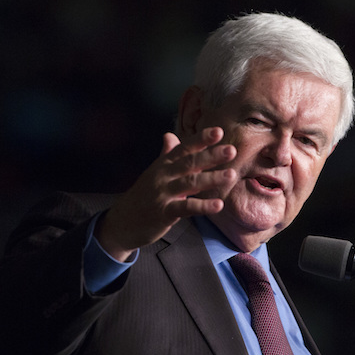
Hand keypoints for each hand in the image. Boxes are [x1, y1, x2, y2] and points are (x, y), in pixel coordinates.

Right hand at [96, 127, 236, 260]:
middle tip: (231, 150)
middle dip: (210, 156)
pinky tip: (218, 205)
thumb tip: (170, 135)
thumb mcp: (153, 173)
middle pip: (189, 163)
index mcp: (163, 165)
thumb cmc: (143, 196)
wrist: (122, 222)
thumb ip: (166, 155)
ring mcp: (162, 194)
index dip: (201, 139)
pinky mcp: (164, 213)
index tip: (219, 131)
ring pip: (189, 183)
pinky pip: (185, 207)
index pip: (183, 148)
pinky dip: (202, 206)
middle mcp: (163, 176)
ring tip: (231, 175)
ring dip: (211, 179)